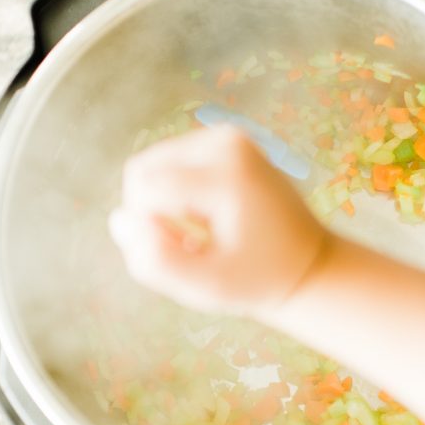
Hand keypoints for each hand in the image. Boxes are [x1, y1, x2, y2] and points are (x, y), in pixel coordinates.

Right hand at [109, 126, 328, 316]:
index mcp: (227, 176)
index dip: (147, 229)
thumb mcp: (206, 288)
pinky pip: (170, 162)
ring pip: (152, 165)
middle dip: (150, 212)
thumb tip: (119, 220)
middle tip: (189, 246)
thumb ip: (156, 262)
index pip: (145, 190)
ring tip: (199, 233)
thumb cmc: (257, 281)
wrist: (306, 264)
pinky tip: (205, 217)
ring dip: (162, 204)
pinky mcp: (225, 138)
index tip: (183, 253)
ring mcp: (228, 135)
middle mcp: (227, 143)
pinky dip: (175, 192)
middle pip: (142, 170)